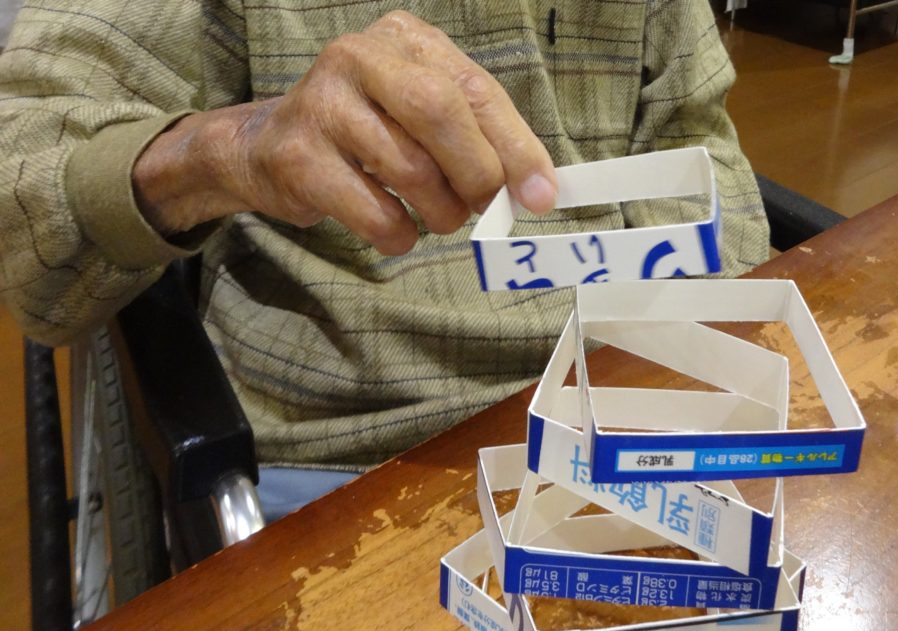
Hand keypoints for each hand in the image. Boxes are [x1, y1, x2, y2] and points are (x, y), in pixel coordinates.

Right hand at [133, 11, 556, 253]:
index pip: (474, 89)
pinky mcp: (297, 156)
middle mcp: (359, 57)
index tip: (542, 195)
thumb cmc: (366, 134)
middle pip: (439, 112)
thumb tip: (537, 190)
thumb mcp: (424, 118)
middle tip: (485, 209)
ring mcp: (321, 103)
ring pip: (409, 169)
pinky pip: (373, 211)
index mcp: (405, 41)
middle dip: (476, 173)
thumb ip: (480, 140)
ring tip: (439, 218)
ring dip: (440, 213)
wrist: (267, 148)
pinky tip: (395, 229)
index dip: (515, 146)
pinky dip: (398, 234)